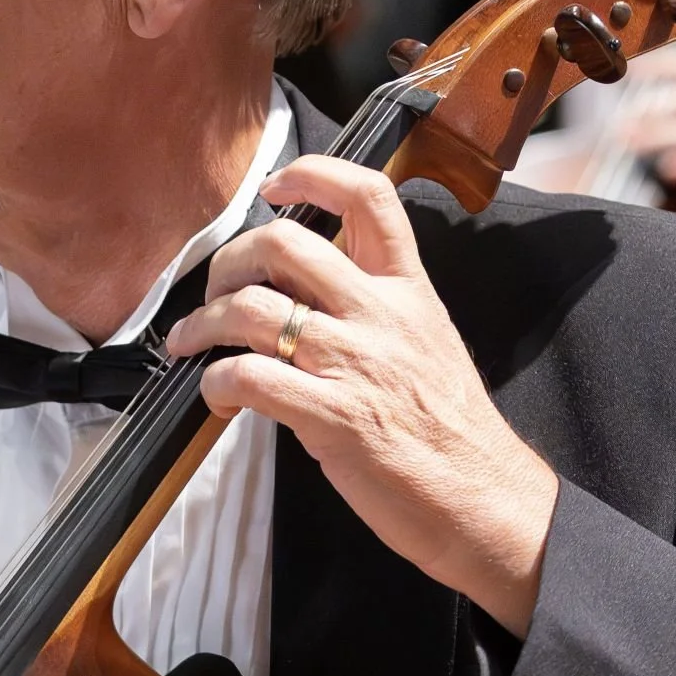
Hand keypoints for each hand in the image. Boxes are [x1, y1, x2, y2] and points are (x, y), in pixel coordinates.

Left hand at [168, 155, 559, 635]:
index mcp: (408, 291)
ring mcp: (356, 364)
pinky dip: (215, 383)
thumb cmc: (451, 435)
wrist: (486, 501)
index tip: (274, 187)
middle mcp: (381, 315)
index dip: (313, 174)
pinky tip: (216, 396)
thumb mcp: (427, 346)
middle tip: (211, 293)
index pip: (369, 197)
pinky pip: (250, 378)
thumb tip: (304, 302)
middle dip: (227, 261)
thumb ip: (375, 313)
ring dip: (202, 325)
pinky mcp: (333, 417)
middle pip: (284, 245)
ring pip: (252, 309)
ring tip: (189, 345)